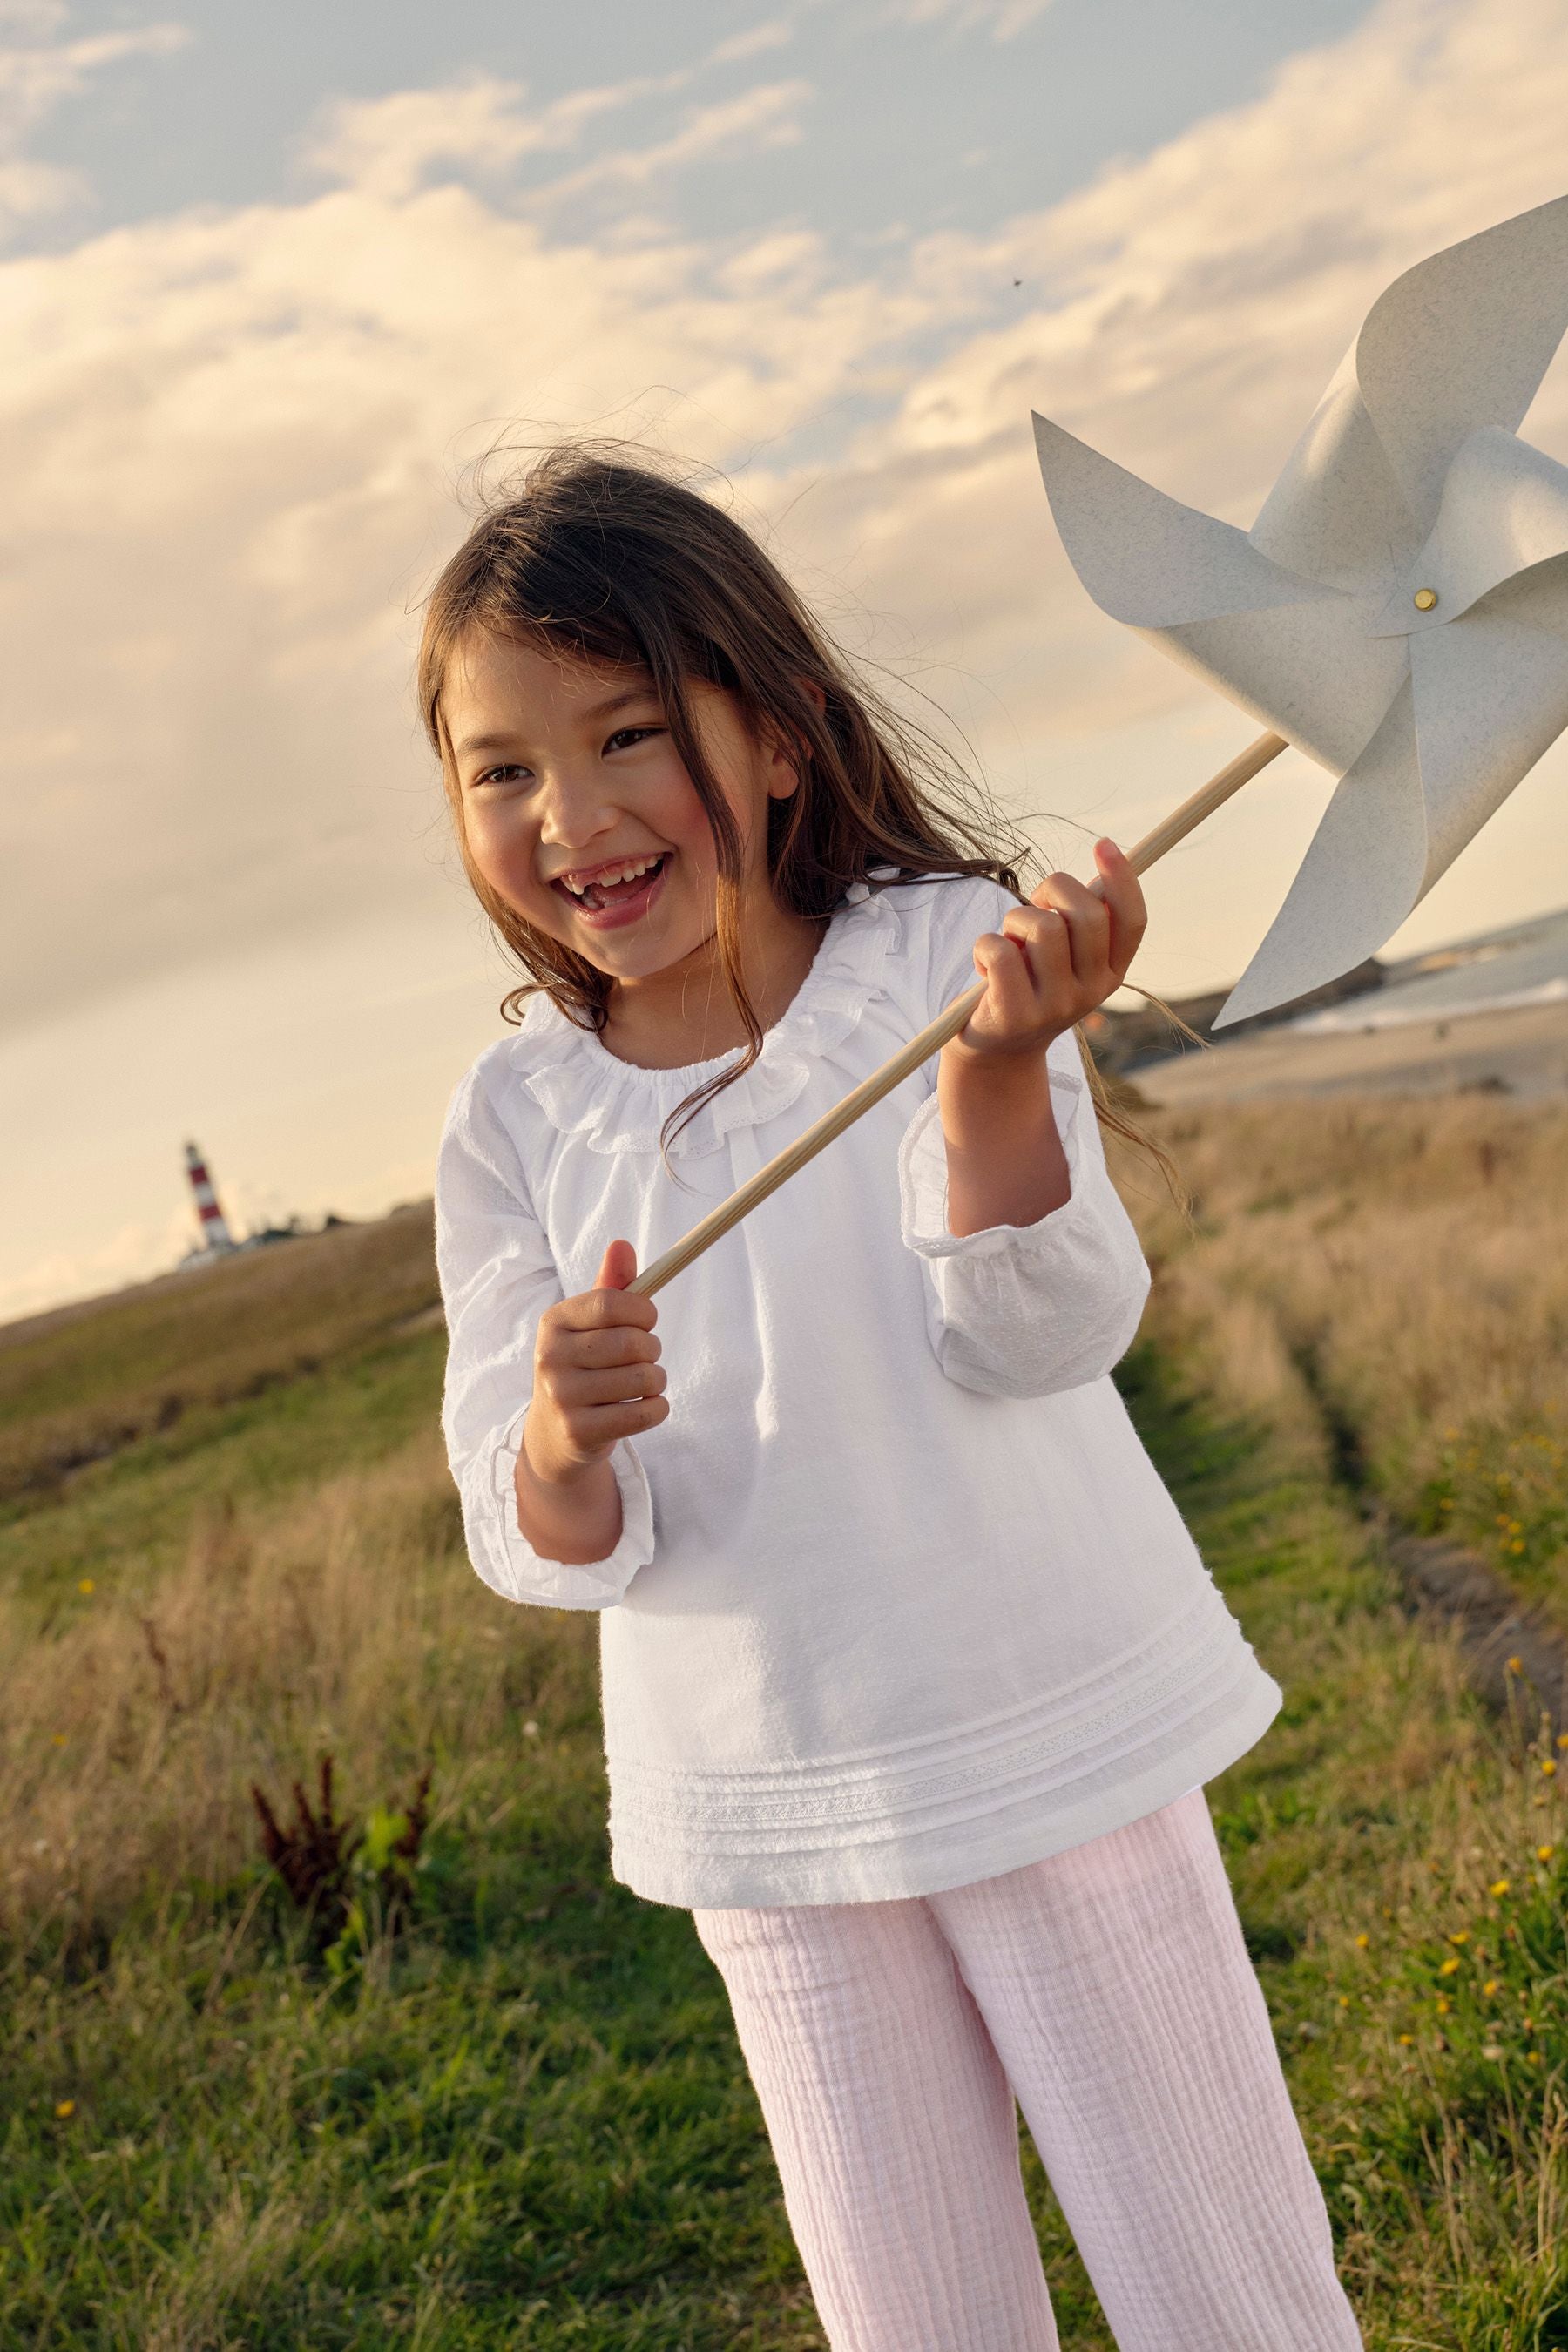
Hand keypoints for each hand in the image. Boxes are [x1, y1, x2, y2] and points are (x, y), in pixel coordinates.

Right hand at [522, 1240, 668, 1487]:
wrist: (554, 1434)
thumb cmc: (583, 1366)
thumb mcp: (589, 1326)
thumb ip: (611, 1287)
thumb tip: (622, 1245)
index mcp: (553, 1322)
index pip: (611, 1303)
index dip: (643, 1311)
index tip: (649, 1320)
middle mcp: (550, 1357)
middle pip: (632, 1343)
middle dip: (652, 1349)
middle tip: (646, 1357)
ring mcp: (561, 1397)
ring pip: (643, 1379)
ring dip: (656, 1380)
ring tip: (643, 1384)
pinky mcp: (579, 1431)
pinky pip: (644, 1413)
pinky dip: (658, 1408)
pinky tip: (645, 1407)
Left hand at [947, 839, 1145, 1066]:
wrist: (996, 1050)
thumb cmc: (1029, 983)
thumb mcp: (1065, 957)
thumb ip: (1085, 919)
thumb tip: (1108, 865)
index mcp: (1111, 973)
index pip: (1133, 921)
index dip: (1123, 879)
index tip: (1102, 843)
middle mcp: (1091, 993)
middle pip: (1086, 914)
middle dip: (1054, 889)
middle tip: (1036, 901)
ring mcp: (1054, 1007)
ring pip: (1042, 927)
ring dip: (1015, 920)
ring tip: (1009, 942)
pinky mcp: (1015, 1014)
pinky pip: (1001, 950)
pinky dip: (985, 944)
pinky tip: (984, 965)